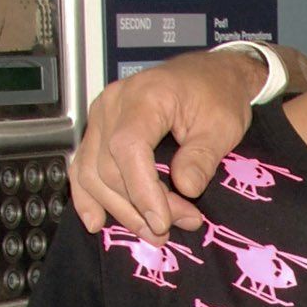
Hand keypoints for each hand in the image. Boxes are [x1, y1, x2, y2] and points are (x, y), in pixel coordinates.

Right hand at [68, 50, 263, 240]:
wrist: (210, 75)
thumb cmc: (217, 94)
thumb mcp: (222, 125)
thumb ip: (202, 156)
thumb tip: (185, 188)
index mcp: (145, 96)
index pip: (128, 148)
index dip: (142, 191)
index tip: (163, 221)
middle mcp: (114, 104)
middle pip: (109, 167)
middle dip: (140, 206)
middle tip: (177, 226)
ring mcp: (102, 116)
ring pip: (92, 173)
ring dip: (120, 209)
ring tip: (153, 232)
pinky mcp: (100, 129)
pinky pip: (83, 166)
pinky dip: (88, 195)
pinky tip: (96, 220)